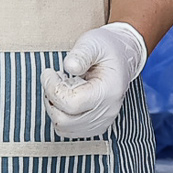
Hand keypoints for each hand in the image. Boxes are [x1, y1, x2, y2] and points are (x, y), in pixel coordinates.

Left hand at [40, 22, 145, 138]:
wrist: (123, 57)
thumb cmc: (107, 49)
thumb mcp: (94, 43)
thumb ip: (81, 54)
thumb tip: (70, 67)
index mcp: (109, 91)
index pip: (72, 103)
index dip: (53, 88)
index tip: (50, 72)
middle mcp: (107, 111)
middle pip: (65, 120)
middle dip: (51, 98)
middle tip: (53, 79)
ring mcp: (102, 121)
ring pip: (64, 127)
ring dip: (54, 108)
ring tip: (60, 87)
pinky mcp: (95, 125)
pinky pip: (68, 130)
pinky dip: (60, 115)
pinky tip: (66, 98)